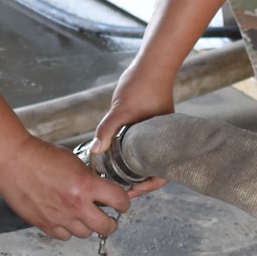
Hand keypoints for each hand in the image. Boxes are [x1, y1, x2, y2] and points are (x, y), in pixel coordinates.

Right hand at [0, 134, 135, 238]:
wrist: (12, 160)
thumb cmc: (41, 156)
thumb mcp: (75, 161)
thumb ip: (90, 179)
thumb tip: (102, 189)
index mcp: (86, 185)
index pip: (120, 201)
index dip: (124, 202)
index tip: (122, 202)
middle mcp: (75, 205)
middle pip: (106, 227)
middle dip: (111, 222)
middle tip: (108, 217)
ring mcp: (59, 218)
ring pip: (85, 234)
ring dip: (87, 226)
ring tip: (82, 215)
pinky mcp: (44, 224)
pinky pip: (64, 236)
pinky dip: (67, 230)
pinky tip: (65, 218)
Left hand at [87, 64, 172, 194]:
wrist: (153, 63)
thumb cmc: (143, 85)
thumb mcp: (121, 110)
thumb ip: (107, 130)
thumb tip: (94, 151)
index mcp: (161, 142)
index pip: (161, 175)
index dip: (147, 187)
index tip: (131, 191)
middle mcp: (161, 140)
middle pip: (152, 170)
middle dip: (137, 181)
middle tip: (119, 188)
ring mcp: (155, 132)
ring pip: (146, 158)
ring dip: (133, 167)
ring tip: (115, 174)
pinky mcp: (149, 124)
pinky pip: (141, 144)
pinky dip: (130, 152)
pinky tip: (116, 152)